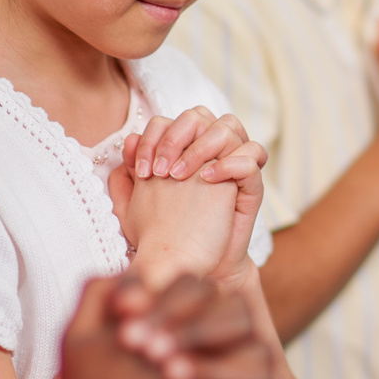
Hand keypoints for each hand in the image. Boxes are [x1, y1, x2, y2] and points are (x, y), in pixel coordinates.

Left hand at [106, 273, 274, 378]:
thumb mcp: (89, 338)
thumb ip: (106, 299)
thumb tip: (129, 295)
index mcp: (196, 310)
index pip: (203, 290)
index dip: (170, 304)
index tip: (127, 330)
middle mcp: (229, 340)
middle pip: (238, 318)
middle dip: (195, 332)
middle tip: (150, 355)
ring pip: (258, 365)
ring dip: (213, 369)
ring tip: (168, 377)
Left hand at [116, 109, 267, 287]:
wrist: (186, 264)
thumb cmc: (161, 233)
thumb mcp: (134, 204)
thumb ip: (127, 174)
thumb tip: (129, 141)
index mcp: (183, 150)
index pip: (172, 119)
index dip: (154, 137)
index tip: (141, 171)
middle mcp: (209, 152)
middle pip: (201, 114)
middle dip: (175, 137)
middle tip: (160, 171)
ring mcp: (232, 165)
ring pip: (230, 127)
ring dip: (201, 146)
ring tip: (180, 176)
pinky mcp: (251, 185)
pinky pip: (251, 158)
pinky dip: (229, 163)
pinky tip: (206, 180)